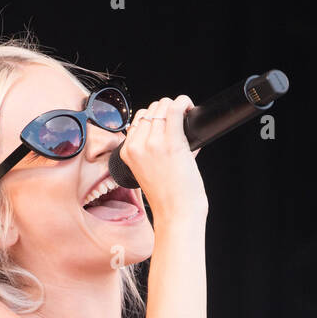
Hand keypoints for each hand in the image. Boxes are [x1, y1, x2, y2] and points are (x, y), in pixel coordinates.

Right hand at [120, 95, 207, 223]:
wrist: (176, 214)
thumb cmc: (167, 199)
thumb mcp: (147, 172)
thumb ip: (151, 151)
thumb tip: (170, 129)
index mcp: (128, 152)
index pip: (138, 120)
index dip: (154, 118)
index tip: (166, 123)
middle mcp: (138, 145)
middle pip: (150, 110)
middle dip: (165, 111)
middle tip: (178, 122)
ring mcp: (154, 143)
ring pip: (162, 106)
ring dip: (175, 105)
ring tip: (184, 114)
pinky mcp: (172, 142)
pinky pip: (175, 109)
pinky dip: (183, 102)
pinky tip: (188, 107)